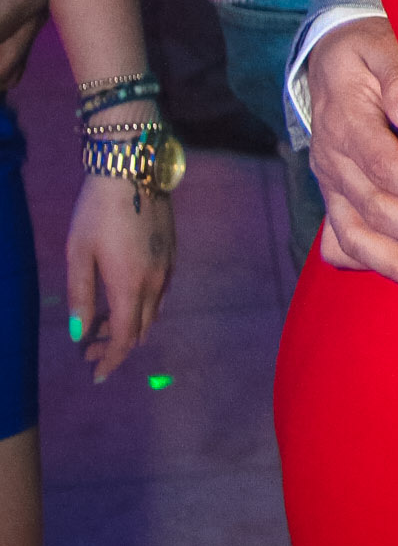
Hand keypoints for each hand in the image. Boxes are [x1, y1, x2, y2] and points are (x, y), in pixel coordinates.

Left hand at [67, 175, 173, 381]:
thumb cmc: (97, 211)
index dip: (110, 359)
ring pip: (153, 313)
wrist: (132, 171)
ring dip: (131, 327)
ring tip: (104, 327)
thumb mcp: (78, 253)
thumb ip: (80, 295)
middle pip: (140, 329)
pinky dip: (143, 308)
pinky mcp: (172, 254)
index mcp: (129, 286)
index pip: (124, 338)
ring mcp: (167, 268)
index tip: (95, 374)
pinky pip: (161, 294)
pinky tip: (127, 299)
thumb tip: (78, 334)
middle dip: (116, 346)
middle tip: (90, 350)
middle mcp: (154, 283)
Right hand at [308, 17, 397, 296]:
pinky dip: (369, 264)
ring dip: (395, 264)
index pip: (382, 163)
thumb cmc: (372, 53)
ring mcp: (331, 184)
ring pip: (355, 234)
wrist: (330, 62)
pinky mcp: (335, 200)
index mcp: (345, 119)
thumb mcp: (382, 47)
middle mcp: (332, 159)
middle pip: (375, 206)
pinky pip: (343, 242)